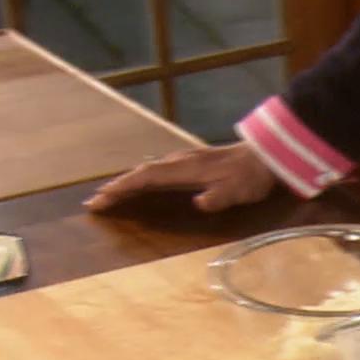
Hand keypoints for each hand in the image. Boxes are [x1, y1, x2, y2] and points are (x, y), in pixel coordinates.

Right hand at [83, 143, 276, 213]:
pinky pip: (157, 171)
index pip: (146, 178)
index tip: (103, 199)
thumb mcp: (237, 190)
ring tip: (108, 196)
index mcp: (185, 169)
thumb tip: (200, 203)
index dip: (123, 188)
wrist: (265, 156)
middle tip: (94, 203)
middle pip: (140, 174)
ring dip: (126, 183)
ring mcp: (183, 161)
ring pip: (147, 172)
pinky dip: (141, 179)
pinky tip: (138, 186)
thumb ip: (218, 197)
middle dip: (116, 188)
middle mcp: (179, 162)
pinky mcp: (189, 163)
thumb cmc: (249, 176)